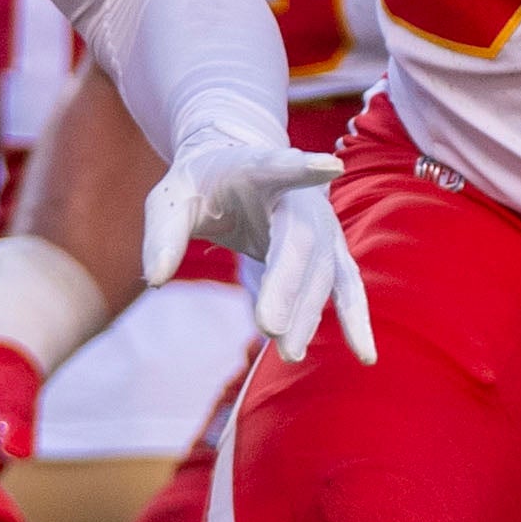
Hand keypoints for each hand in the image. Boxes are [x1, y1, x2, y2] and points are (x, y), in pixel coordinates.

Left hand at [146, 132, 377, 362]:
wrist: (236, 168)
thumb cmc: (201, 185)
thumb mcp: (170, 200)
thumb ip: (162, 234)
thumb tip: (155, 279)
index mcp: (258, 168)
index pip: (280, 168)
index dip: (304, 168)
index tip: (329, 167)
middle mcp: (300, 197)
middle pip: (301, 241)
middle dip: (288, 284)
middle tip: (267, 328)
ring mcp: (321, 226)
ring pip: (323, 271)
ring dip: (308, 313)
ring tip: (288, 353)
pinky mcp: (328, 253)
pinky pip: (346, 288)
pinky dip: (355, 319)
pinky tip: (364, 354)